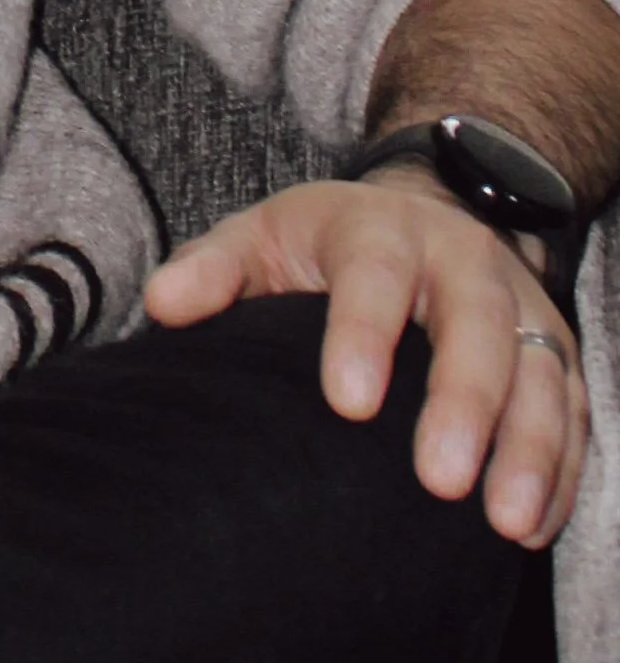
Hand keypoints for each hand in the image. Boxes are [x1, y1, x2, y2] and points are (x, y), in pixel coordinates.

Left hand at [145, 167, 585, 547]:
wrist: (421, 210)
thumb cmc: (327, 242)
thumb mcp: (262, 234)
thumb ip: (212, 269)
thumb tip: (161, 305)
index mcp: (379, 229)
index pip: (374, 277)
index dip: (363, 336)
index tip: (347, 402)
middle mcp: (459, 262)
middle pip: (473, 328)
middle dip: (462, 403)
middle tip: (438, 480)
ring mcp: (517, 306)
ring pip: (538, 375)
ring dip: (527, 449)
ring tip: (503, 520)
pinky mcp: (554, 353)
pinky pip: (570, 411)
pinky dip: (561, 467)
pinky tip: (532, 521)